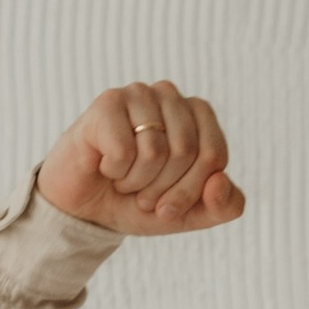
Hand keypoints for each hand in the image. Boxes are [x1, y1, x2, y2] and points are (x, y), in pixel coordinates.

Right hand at [34, 81, 244, 234]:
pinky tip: (105, 166)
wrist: (84, 210)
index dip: (191, 191)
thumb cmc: (139, 202)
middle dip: (164, 189)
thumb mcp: (190, 214)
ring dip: (137, 182)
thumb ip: (223, 206)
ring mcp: (137, 94)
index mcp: (198, 114)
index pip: (214, 155)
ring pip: (155, 150)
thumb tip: (220, 180)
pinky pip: (123, 150)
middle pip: (187, 151)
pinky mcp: (107, 103)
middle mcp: (170, 95)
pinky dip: (115, 171)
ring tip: (124, 179)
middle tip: (142, 194)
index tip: (168, 206)